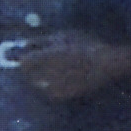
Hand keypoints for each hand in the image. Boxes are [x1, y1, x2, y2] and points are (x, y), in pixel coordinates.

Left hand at [7, 32, 130, 102]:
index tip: (26, 59)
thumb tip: (23, 44)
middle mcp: (50, 72)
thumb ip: (41, 41)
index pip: (25, 63)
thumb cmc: (86, 45)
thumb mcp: (63, 36)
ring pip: (40, 85)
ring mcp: (58, 85)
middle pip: (30, 76)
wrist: (107, 63)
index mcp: (49, 56)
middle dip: (31, 71)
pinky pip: (51, 93)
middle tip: (38, 66)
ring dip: (41, 79)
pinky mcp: (66, 94)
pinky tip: (61, 81)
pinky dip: (52, 88)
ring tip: (52, 73)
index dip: (23, 61)